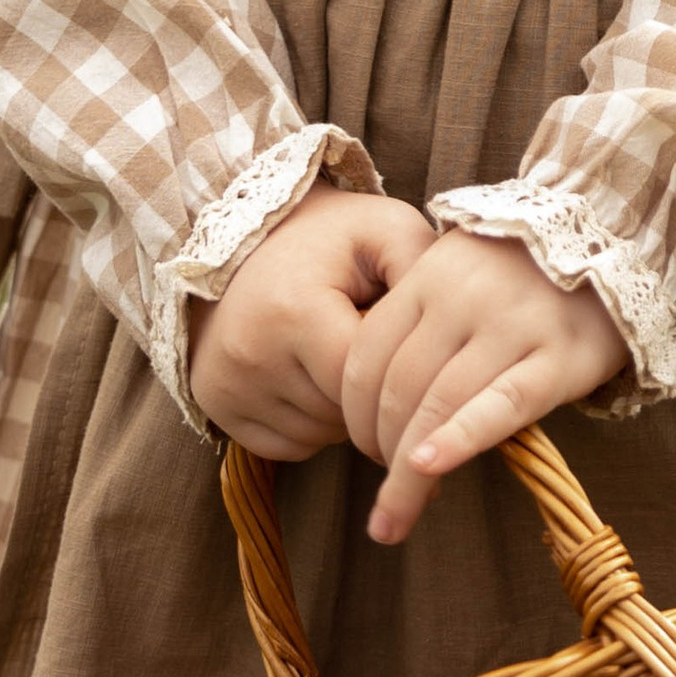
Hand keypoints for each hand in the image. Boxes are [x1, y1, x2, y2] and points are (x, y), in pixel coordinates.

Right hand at [187, 186, 435, 459]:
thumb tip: (459, 334)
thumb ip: (425, 271)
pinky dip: (313, 425)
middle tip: (386, 358)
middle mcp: (252, 357)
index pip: (367, 384)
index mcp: (295, 313)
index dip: (402, 382)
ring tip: (348, 361)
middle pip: (344, 416)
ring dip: (346, 415)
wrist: (245, 232)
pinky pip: (287, 445)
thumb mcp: (384, 230)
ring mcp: (228, 385)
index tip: (423, 368)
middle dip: (375, 396)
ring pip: (319, 436)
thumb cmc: (328, 234)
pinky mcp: (215, 404)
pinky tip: (317, 380)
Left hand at [340, 232, 629, 541]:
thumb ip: (419, 324)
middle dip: (378, 450)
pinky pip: (499, 407)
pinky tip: (426, 470)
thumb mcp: (457, 273)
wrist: (612, 241)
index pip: (365, 354)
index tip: (362, 447)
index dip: (353, 413)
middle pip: (398, 387)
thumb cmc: (520, 273)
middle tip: (383, 493)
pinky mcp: (558, 359)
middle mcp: (462, 296)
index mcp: (428, 274)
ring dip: (406, 473)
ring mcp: (511, 325)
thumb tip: (376, 411)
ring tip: (393, 517)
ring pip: (438, 405)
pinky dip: (457, 441)